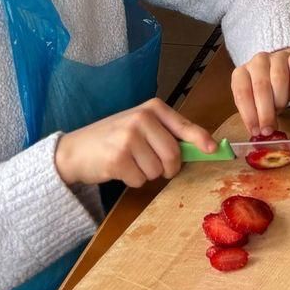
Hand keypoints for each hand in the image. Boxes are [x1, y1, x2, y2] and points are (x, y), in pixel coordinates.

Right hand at [54, 98, 214, 188]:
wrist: (76, 150)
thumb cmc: (113, 138)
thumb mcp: (141, 126)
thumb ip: (168, 133)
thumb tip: (203, 147)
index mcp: (152, 108)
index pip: (184, 125)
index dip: (201, 139)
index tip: (214, 149)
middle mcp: (142, 119)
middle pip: (173, 154)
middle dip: (168, 168)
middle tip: (153, 165)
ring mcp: (129, 138)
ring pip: (157, 171)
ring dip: (147, 174)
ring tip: (130, 161)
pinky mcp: (118, 159)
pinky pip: (140, 180)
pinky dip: (133, 180)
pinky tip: (119, 169)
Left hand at [231, 47, 289, 136]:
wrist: (289, 70)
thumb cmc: (270, 91)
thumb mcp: (258, 103)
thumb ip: (257, 114)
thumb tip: (259, 133)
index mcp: (241, 74)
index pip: (242, 93)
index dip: (248, 114)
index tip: (255, 131)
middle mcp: (257, 62)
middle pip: (260, 86)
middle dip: (265, 112)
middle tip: (269, 128)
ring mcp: (276, 57)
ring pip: (278, 76)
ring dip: (280, 98)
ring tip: (281, 109)